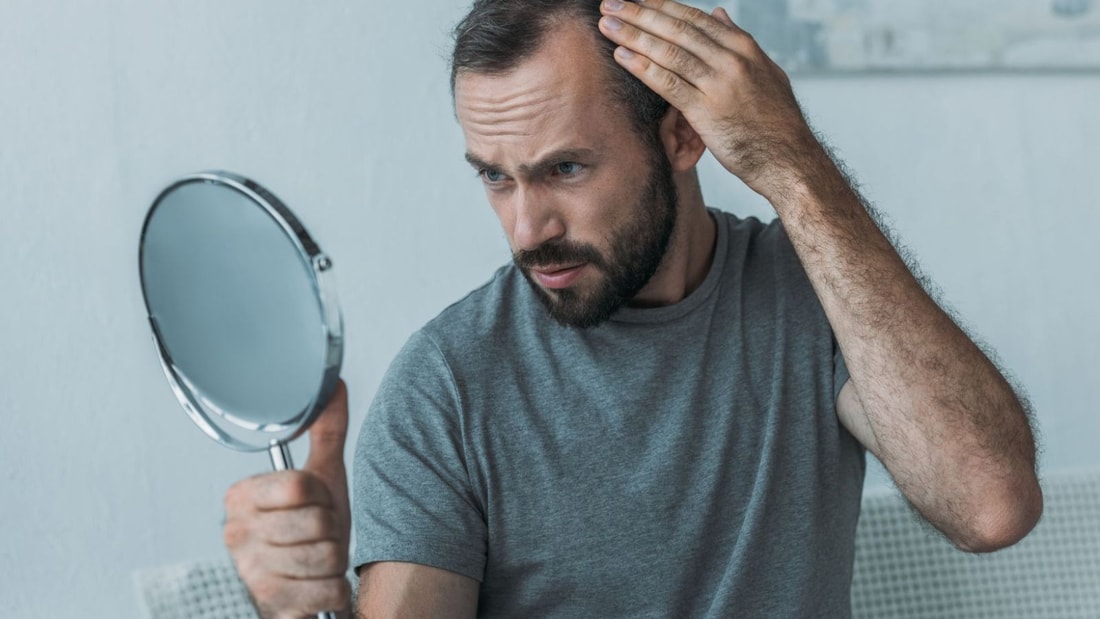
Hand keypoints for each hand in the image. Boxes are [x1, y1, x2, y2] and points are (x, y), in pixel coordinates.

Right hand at [223, 380, 351, 618]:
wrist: (309, 591)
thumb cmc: (314, 533)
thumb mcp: (324, 479)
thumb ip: (327, 430)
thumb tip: (332, 381)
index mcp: (242, 497)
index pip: (299, 486)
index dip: (321, 497)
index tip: (313, 504)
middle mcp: (236, 533)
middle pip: (317, 522)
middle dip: (332, 532)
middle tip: (318, 537)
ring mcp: (249, 572)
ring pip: (325, 556)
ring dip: (335, 562)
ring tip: (319, 561)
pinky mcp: (268, 605)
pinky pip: (328, 592)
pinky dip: (334, 591)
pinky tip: (319, 588)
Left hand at [598, 0, 822, 196]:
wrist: (788, 159)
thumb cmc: (776, 120)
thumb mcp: (766, 72)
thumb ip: (739, 41)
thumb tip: (719, 13)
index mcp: (744, 47)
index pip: (695, 19)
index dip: (662, 6)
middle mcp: (731, 60)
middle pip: (677, 29)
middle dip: (640, 14)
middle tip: (611, 4)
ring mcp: (719, 84)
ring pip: (669, 52)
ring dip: (634, 36)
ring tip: (607, 25)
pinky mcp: (706, 111)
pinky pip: (668, 83)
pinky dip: (642, 67)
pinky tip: (622, 56)